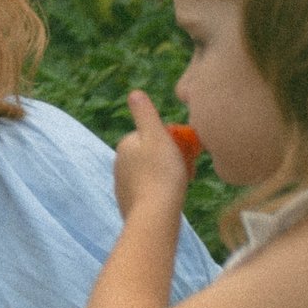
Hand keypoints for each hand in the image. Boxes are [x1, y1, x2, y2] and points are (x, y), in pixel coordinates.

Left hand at [112, 90, 191, 220]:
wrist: (155, 214)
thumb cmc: (161, 172)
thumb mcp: (157, 136)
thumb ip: (145, 114)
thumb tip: (134, 92)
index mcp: (125, 145)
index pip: (153, 135)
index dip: (172, 141)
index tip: (186, 151)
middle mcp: (118, 163)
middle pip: (152, 155)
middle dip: (170, 159)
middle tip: (188, 170)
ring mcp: (122, 184)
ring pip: (151, 173)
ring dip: (167, 176)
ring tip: (181, 185)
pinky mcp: (128, 202)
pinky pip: (149, 191)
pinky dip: (160, 192)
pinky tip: (171, 198)